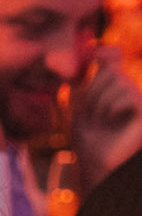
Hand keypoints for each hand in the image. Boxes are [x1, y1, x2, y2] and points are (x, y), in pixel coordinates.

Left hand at [69, 46, 141, 191]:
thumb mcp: (79, 106)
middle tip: (90, 113)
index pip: (113, 56)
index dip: (103, 50)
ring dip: (100, 104)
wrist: (95, 165)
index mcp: (116, 86)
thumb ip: (83, 80)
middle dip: (93, 91)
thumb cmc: (88, 139)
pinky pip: (128, 96)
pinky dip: (113, 108)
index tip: (91, 52)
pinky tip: (114, 122)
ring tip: (101, 122)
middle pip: (111, 70)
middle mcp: (132, 89)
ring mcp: (140, 99)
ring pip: (118, 81)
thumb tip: (85, 51)